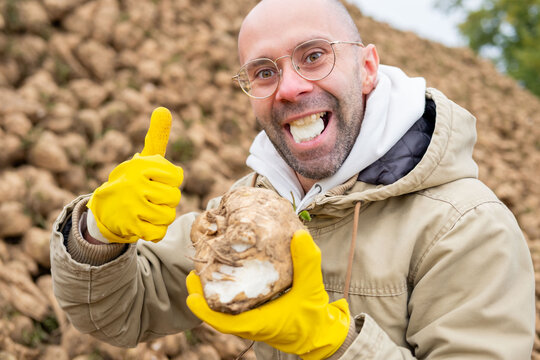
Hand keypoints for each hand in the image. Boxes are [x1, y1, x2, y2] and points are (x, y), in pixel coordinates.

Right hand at [87, 107, 182, 242]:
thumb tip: (163, 109)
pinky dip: (155, 231)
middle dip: (167, 201)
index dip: (172, 182)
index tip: (158, 182)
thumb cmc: (133, 181)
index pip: (177, 177)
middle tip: (151, 198)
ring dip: (162, 216)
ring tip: (149, 210)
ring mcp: (131, 205)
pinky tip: (145, 224)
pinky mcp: (129, 225)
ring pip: (168, 216)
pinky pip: (158, 232)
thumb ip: (156, 137)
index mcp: (141, 164)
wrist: (104, 209)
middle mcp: (135, 182)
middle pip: (174, 198)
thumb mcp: (144, 159)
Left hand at [186, 230, 349, 358]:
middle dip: (201, 297)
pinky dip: (222, 297)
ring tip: (200, 274)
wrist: (321, 334)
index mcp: (259, 323)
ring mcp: (252, 323)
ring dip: (209, 296)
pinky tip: (222, 278)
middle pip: (217, 316)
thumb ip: (306, 262)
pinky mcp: (256, 318)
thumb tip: (298, 235)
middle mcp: (251, 325)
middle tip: (191, 275)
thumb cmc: (314, 316)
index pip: (224, 323)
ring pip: (223, 313)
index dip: (205, 311)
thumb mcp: (312, 287)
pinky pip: (232, 310)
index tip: (191, 297)